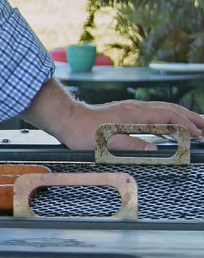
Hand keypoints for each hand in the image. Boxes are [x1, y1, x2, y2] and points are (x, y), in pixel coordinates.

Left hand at [57, 99, 203, 150]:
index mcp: (134, 114)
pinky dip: (168, 115)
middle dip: (190, 118)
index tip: (199, 135)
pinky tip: (170, 122)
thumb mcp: (108, 143)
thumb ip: (133, 146)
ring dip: (181, 115)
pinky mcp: (125, 111)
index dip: (186, 125)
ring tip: (196, 123)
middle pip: (170, 109)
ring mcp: (130, 108)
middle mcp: (135, 108)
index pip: (168, 117)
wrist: (67, 119)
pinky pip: (154, 111)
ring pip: (163, 109)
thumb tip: (155, 150)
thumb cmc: (83, 132)